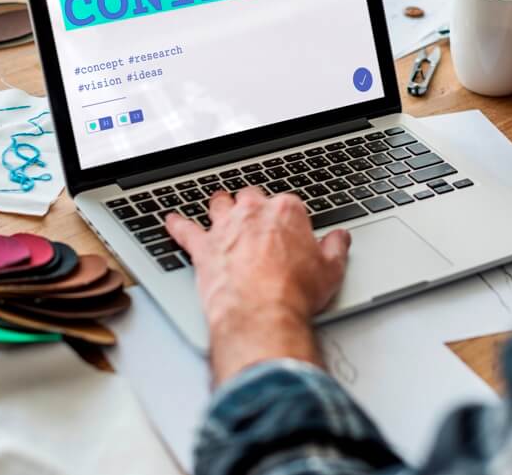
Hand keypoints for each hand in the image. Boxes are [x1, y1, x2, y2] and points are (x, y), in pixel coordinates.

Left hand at [166, 188, 349, 384]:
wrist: (262, 314)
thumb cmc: (295, 293)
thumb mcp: (330, 270)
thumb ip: (335, 248)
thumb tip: (340, 238)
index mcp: (286, 211)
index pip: (287, 204)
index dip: (288, 219)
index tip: (289, 231)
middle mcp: (252, 212)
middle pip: (251, 198)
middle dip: (253, 207)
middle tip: (256, 219)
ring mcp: (225, 227)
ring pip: (219, 204)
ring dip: (220, 206)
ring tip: (220, 207)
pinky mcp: (202, 247)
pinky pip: (184, 230)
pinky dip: (177, 225)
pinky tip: (171, 220)